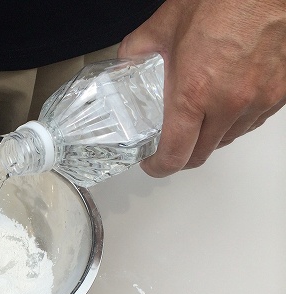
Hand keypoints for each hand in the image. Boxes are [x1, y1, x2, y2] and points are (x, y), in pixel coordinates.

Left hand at [118, 0, 285, 176]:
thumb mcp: (164, 25)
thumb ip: (138, 49)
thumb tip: (126, 60)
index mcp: (194, 93)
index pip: (175, 155)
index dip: (159, 166)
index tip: (152, 163)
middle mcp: (228, 104)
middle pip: (201, 154)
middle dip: (182, 156)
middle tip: (170, 146)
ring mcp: (257, 100)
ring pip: (228, 140)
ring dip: (209, 138)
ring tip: (197, 121)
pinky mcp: (279, 93)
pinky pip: (252, 122)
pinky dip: (235, 122)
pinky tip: (225, 105)